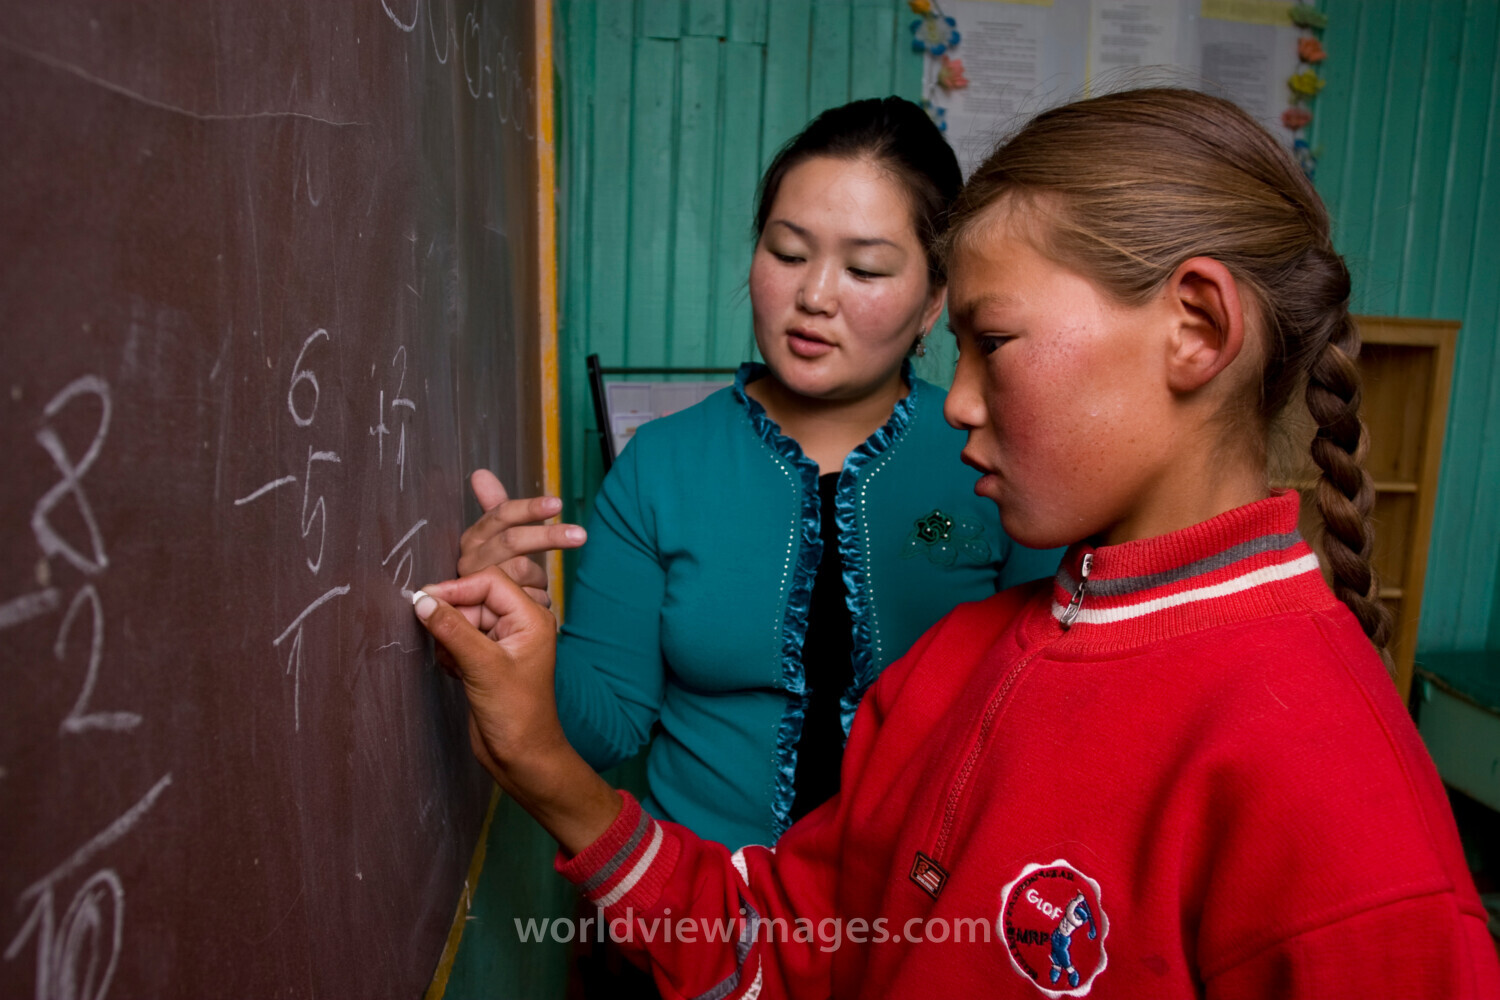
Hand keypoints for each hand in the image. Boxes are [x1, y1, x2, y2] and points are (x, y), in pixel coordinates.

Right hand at [414, 568, 566, 771]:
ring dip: (448, 637)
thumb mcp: (483, 667)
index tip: (423, 601)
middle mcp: (519, 625)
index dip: (456, 589)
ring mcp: (502, 643)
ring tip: (451, 662)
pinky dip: (449, 651)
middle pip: (474, 599)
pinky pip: (459, 640)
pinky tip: (454, 672)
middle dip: (451, 617)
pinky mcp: (486, 661)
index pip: (489, 582)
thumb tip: (422, 601)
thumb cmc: (517, 714)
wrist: (522, 756)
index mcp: (530, 618)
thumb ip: (453, 630)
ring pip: (463, 620)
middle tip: (437, 640)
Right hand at [457, 472, 586, 604]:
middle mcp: (470, 558)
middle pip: (514, 541)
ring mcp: (475, 584)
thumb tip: (480, 473)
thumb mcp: (490, 537)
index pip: (502, 514)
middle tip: (581, 535)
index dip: (530, 508)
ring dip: (539, 578)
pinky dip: (538, 599)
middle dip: (549, 536)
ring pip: (522, 570)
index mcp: (474, 536)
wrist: (468, 615)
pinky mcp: (485, 612)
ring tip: (538, 586)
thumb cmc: (489, 569)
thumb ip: (491, 506)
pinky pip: (528, 599)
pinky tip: (535, 602)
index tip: (558, 504)